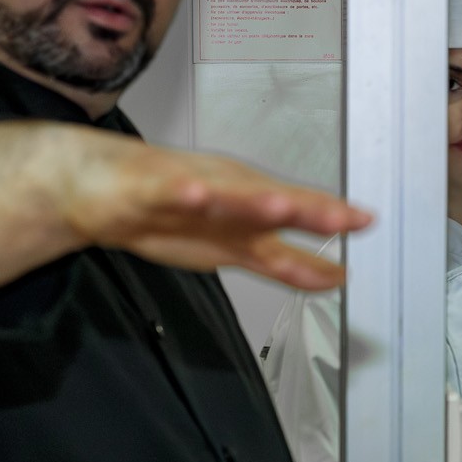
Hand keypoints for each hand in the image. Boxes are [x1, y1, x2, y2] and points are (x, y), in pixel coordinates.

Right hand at [0, 121, 371, 298]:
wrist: (94, 184)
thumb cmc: (169, 209)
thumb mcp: (235, 245)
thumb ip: (287, 262)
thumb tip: (335, 277)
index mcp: (249, 209)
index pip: (299, 216)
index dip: (332, 220)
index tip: (368, 223)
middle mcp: (227, 196)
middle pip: (272, 204)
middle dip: (308, 210)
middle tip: (346, 216)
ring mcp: (189, 191)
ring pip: (225, 195)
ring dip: (251, 201)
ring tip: (283, 206)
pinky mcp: (148, 191)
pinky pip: (166, 193)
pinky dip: (183, 194)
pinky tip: (196, 194)